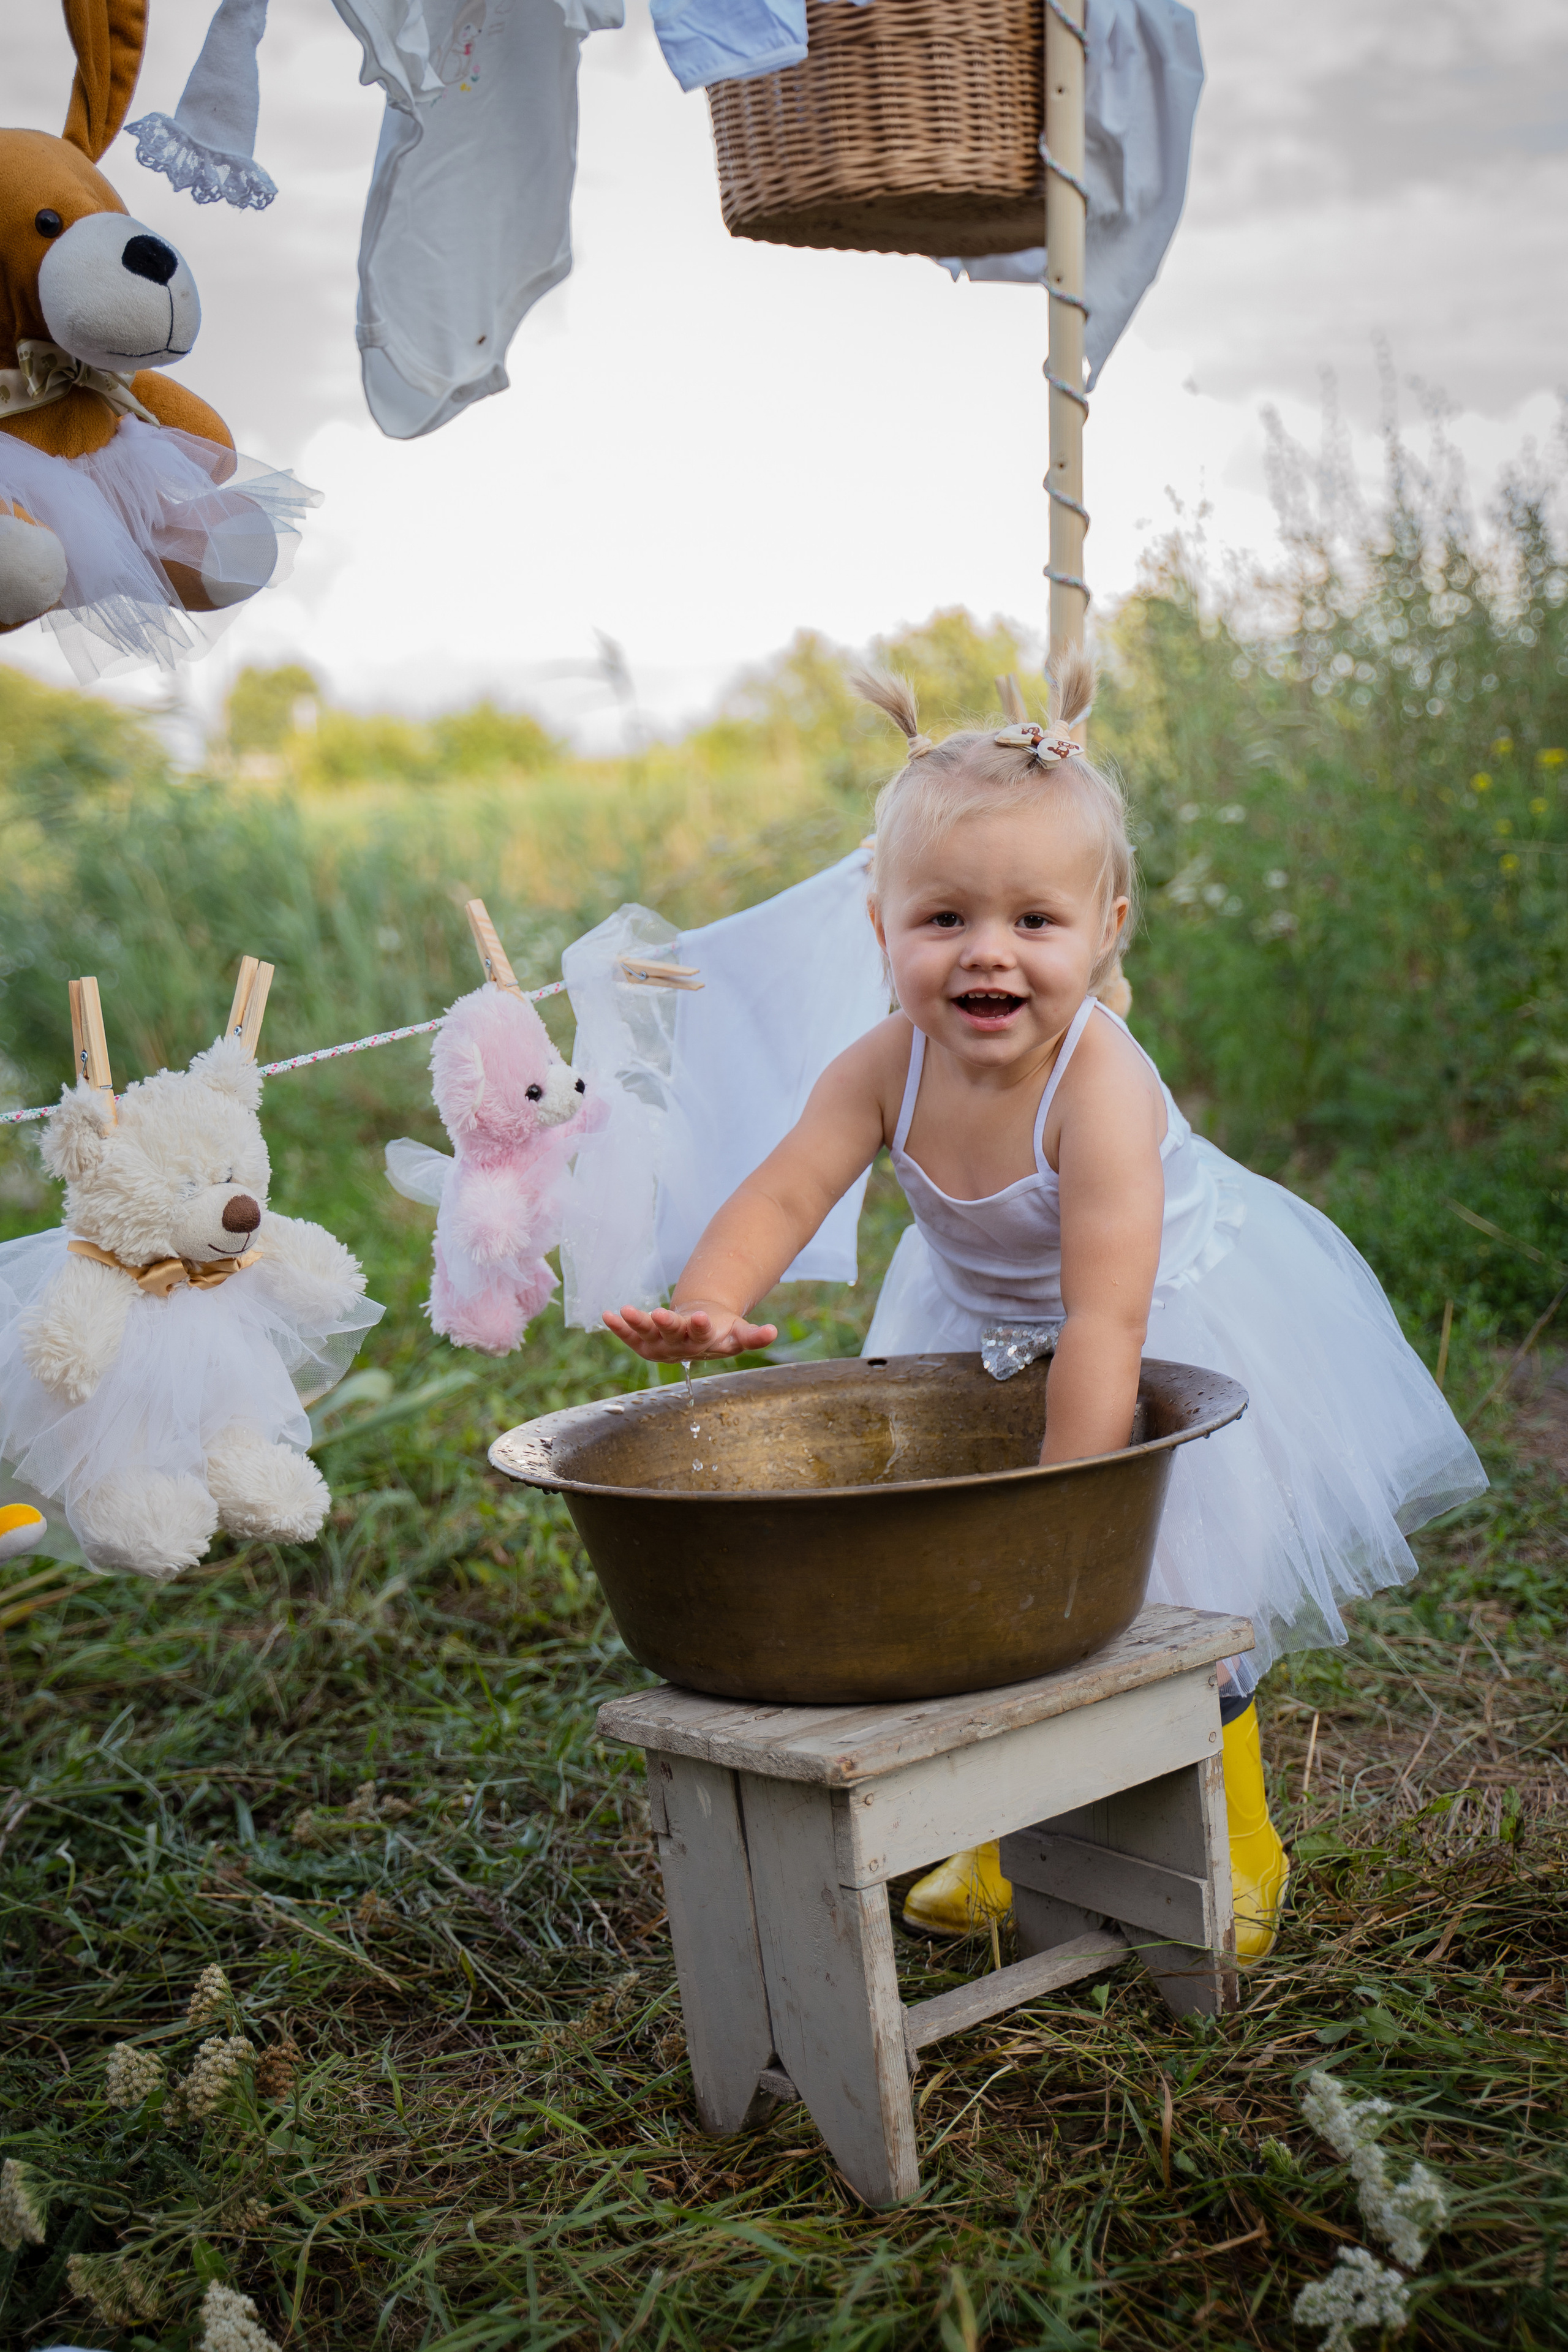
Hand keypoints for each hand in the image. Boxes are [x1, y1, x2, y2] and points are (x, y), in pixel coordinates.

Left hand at [601, 1301, 777, 1362]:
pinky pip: (629, 1336)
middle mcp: (680, 1347)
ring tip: (626, 1310)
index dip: (700, 1326)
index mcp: (704, 1342)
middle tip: (660, 1314)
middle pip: (672, 1335)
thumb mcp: (739, 1332)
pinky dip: (618, 1327)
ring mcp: (660, 1346)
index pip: (702, 1334)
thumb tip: (774, 1333)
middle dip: (666, 1325)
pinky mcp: (644, 1344)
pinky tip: (606, 1314)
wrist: (699, 1333)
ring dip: (637, 1323)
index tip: (700, 1316)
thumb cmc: (721, 1330)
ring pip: (648, 1335)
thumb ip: (754, 1336)